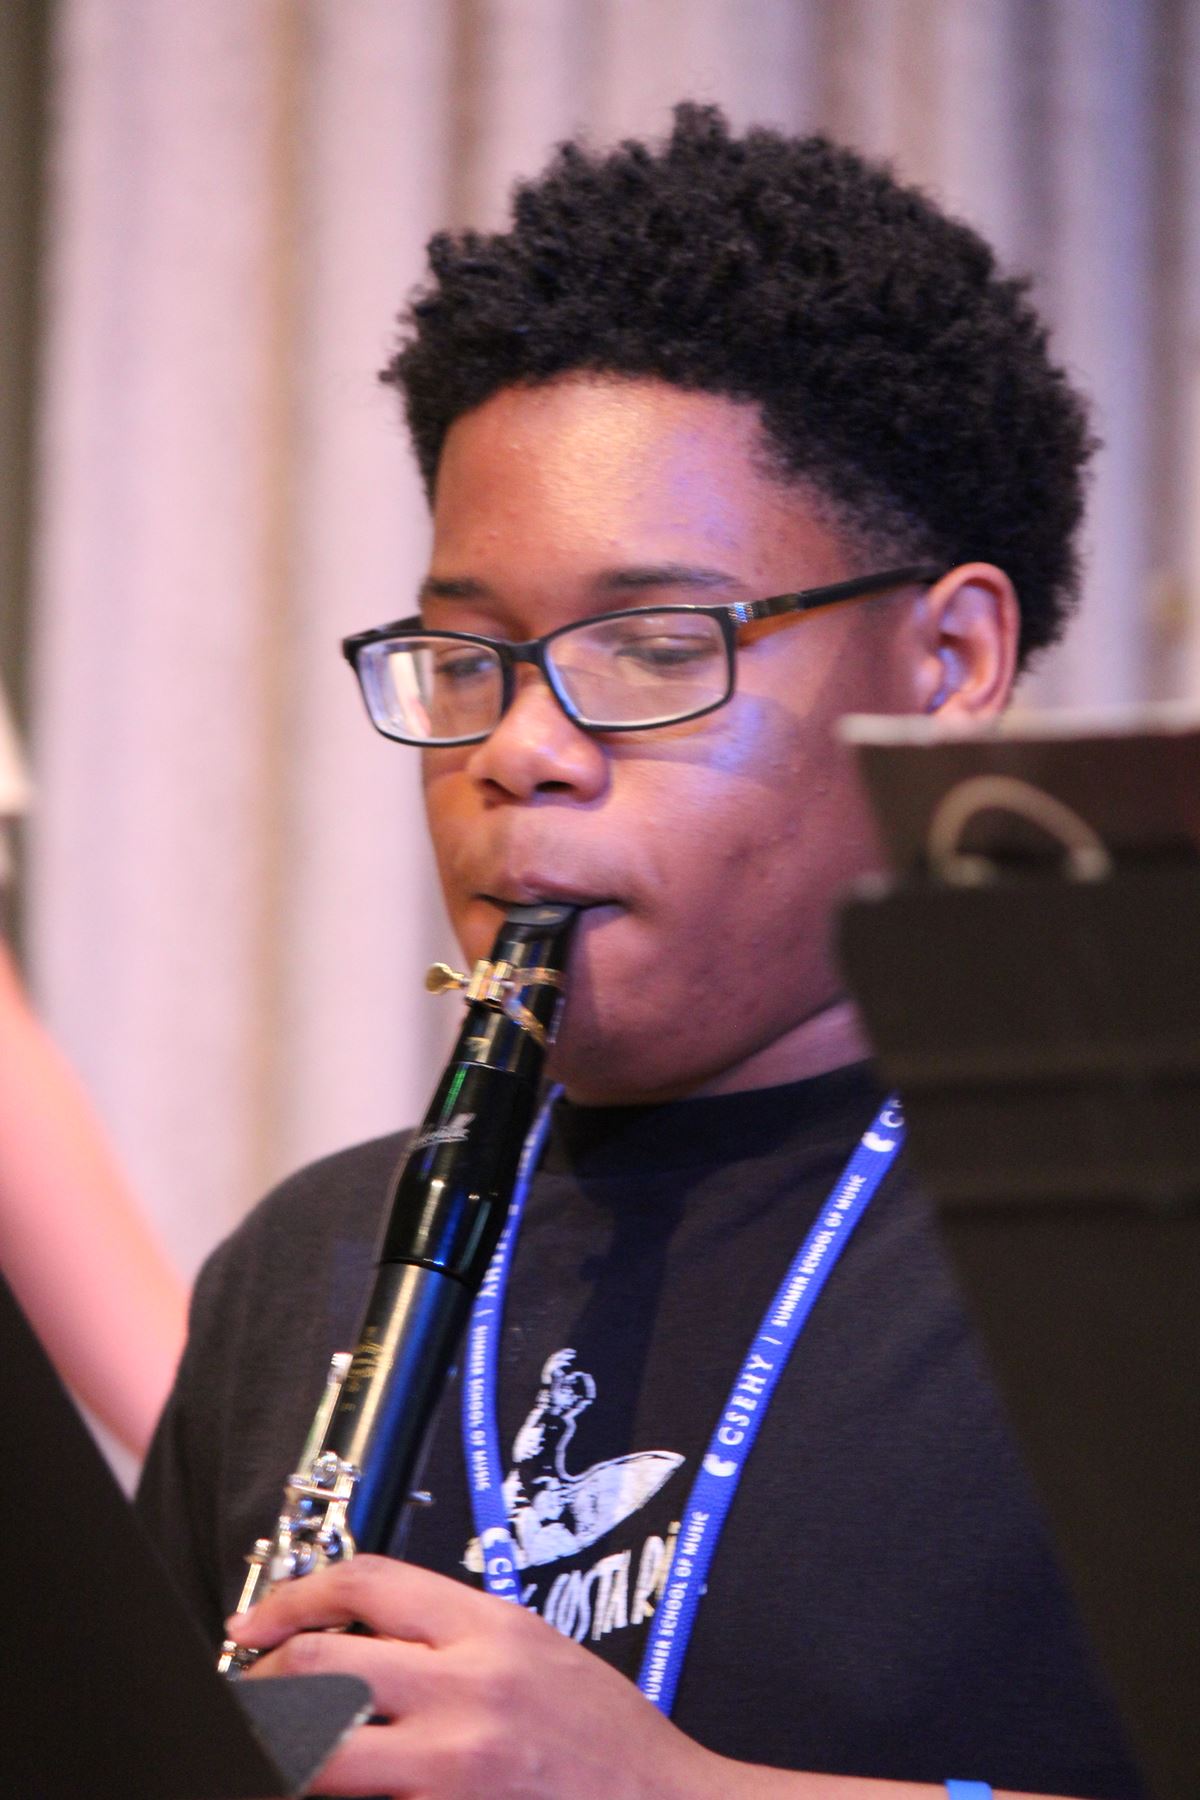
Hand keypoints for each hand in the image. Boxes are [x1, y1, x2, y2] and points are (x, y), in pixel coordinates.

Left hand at [233, 1555, 730, 1798]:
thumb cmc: (607, 1743)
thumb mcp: (536, 1650)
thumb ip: (455, 1635)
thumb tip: (358, 1634)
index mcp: (491, 1629)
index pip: (365, 1583)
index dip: (292, 1597)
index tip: (255, 1624)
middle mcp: (469, 1689)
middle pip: (322, 1666)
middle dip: (264, 1685)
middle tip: (248, 1696)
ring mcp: (453, 1766)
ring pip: (320, 1747)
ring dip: (279, 1749)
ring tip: (271, 1751)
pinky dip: (332, 1796)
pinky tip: (330, 1790)